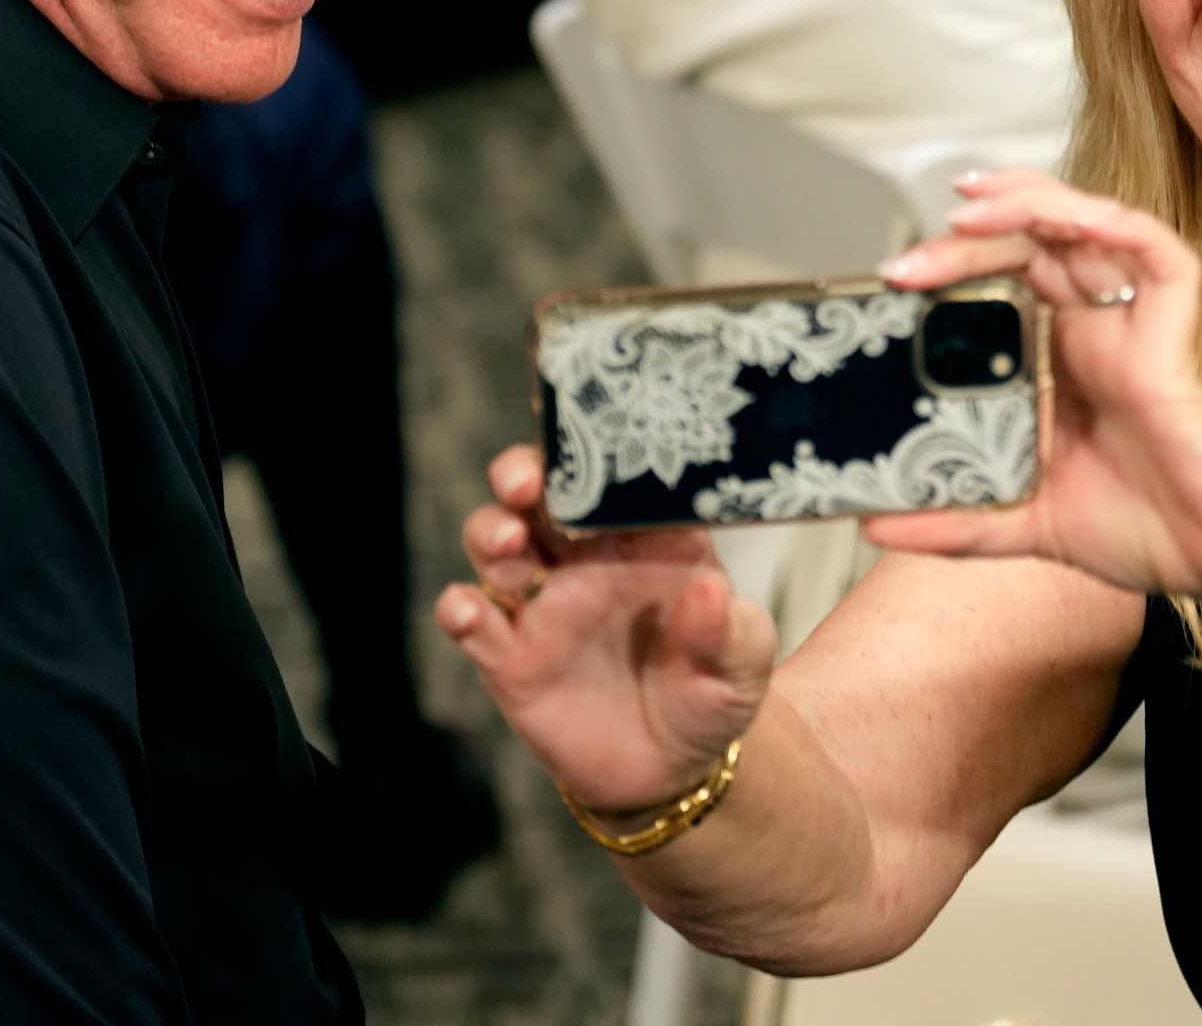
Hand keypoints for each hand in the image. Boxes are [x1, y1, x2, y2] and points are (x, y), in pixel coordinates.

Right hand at [436, 445, 777, 817]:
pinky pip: (473, 621)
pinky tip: (468, 609)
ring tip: (509, 542)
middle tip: (528, 482)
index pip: (616, 475)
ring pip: (496, 542)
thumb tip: (709, 593)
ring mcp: (543, 603)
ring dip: (491, 530)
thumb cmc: (711, 692)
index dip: (597, 445)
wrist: (671, 770)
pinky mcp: (510, 656)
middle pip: (539, 492)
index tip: (586, 430)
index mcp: (648, 537)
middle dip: (523, 472)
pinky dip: (461, 608)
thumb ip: (730, 632)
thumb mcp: (741, 665)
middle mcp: (586, 556)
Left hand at [865, 170, 1201, 596]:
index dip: (952, 262)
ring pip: (1086, 225)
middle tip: (905, 265)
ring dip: (1027, 203)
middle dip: (967, 236)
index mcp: (1062, 358)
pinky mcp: (1175, 331)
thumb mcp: (1024, 522)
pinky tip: (1072, 221)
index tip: (894, 281)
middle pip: (1030, 243)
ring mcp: (1134, 324)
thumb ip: (954, 523)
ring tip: (967, 209)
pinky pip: (1157, 253)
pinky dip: (1115, 225)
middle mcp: (1095, 327)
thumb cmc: (1146, 530)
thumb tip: (871, 524)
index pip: (1003, 276)